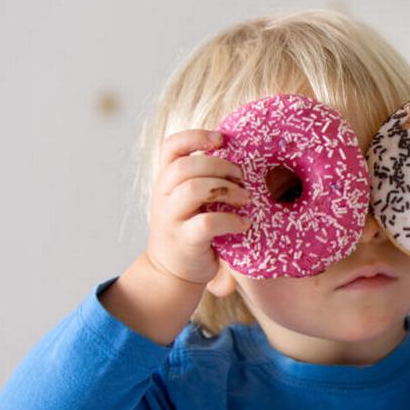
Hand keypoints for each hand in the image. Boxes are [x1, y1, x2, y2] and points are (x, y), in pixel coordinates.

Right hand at [146, 129, 250, 285]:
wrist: (171, 272)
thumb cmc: (190, 228)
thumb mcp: (191, 199)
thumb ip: (206, 178)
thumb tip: (244, 157)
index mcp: (167, 180)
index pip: (171, 147)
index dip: (196, 136)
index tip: (221, 140)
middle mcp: (164, 196)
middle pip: (185, 166)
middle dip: (219, 165)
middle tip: (241, 177)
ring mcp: (172, 219)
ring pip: (194, 189)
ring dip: (227, 189)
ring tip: (246, 198)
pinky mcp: (185, 240)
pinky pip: (207, 222)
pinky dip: (231, 220)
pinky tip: (243, 224)